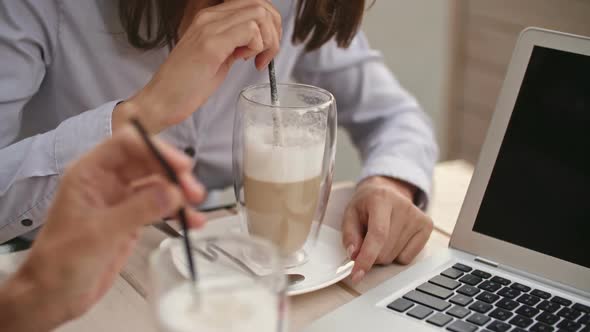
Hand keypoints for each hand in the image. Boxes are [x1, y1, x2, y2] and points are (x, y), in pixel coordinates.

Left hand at [2, 126, 205, 330]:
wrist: (52, 297)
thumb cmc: (63, 261)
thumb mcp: (100, 233)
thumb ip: (139, 209)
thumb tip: (175, 192)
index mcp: (91, 173)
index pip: (127, 145)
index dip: (156, 149)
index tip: (182, 167)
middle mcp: (108, 181)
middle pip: (148, 163)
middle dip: (174, 174)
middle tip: (195, 193)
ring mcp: (121, 201)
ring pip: (158, 185)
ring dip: (179, 194)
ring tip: (197, 210)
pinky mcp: (133, 221)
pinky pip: (161, 208)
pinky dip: (178, 213)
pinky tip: (194, 223)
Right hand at [113, 0, 281, 132]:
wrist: (162, 100)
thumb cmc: (188, 84)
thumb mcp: (218, 56)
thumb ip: (235, 43)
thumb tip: (260, 40)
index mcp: (210, 18)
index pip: (252, 3)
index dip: (269, 25)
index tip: (265, 49)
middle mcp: (209, 17)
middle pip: (260, 4)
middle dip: (274, 31)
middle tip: (266, 55)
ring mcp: (209, 28)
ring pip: (259, 14)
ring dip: (267, 40)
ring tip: (255, 60)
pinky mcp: (211, 45)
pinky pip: (251, 31)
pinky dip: (257, 47)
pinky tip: (244, 61)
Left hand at [342, 176, 432, 282]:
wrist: (387, 192)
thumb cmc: (367, 205)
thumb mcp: (350, 214)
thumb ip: (349, 235)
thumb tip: (354, 255)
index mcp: (381, 199)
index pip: (378, 234)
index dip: (367, 257)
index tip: (357, 274)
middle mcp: (403, 206)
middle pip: (385, 251)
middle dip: (372, 256)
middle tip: (367, 241)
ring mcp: (418, 216)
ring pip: (395, 257)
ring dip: (384, 254)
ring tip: (383, 235)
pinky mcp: (427, 226)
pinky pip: (408, 258)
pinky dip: (397, 255)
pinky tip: (395, 238)